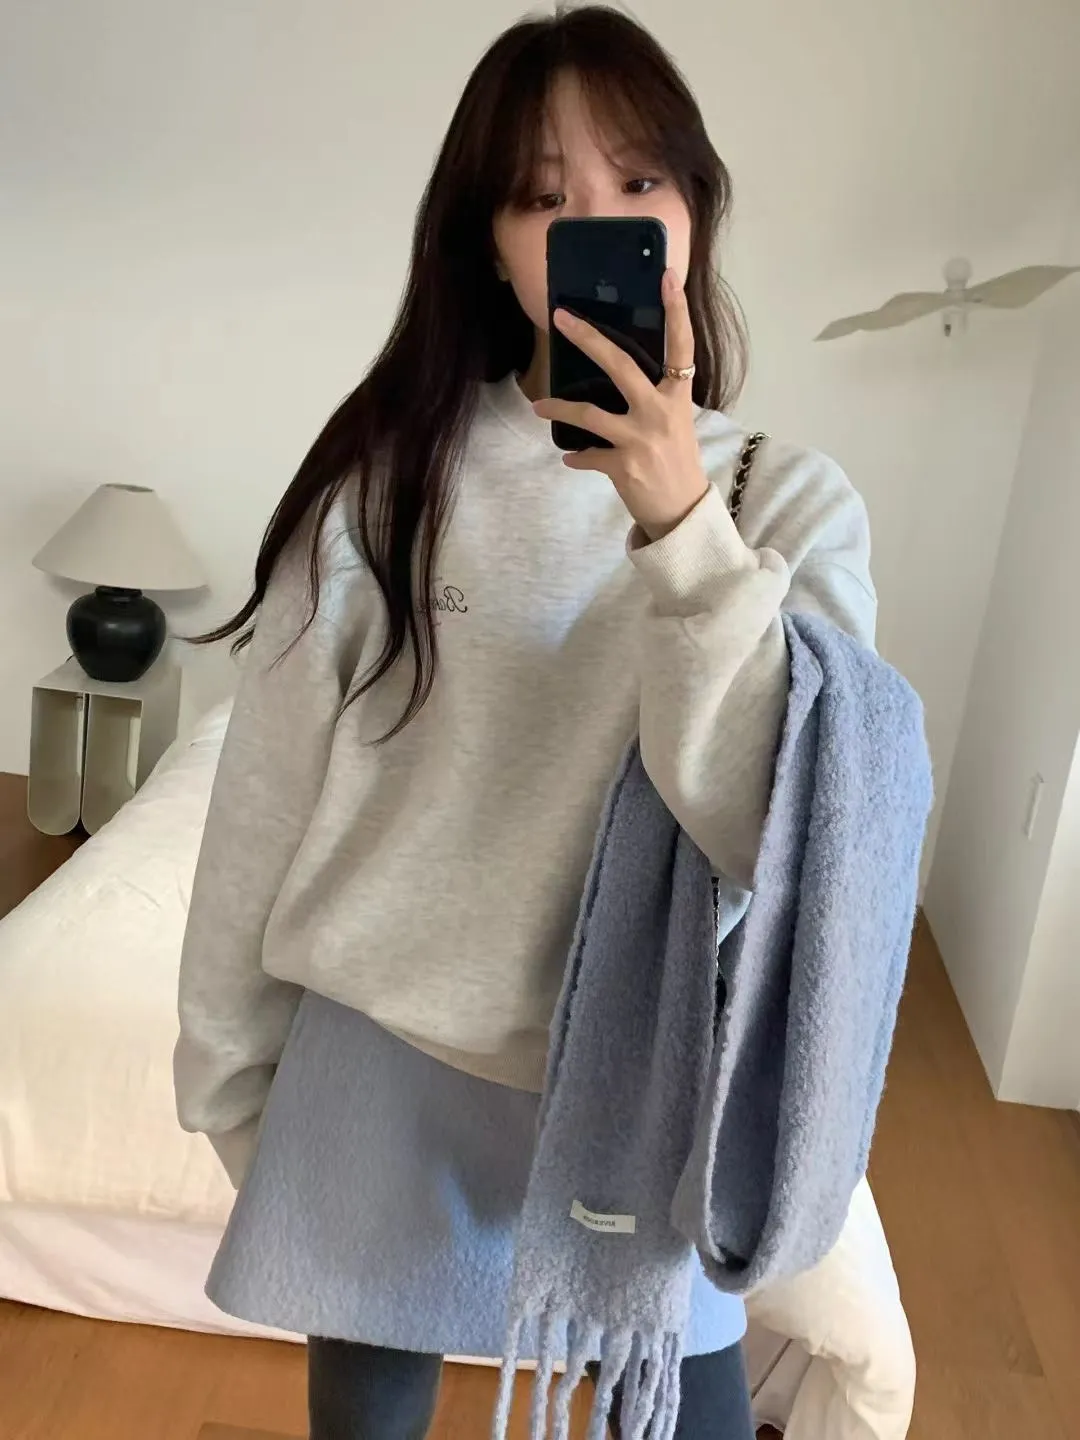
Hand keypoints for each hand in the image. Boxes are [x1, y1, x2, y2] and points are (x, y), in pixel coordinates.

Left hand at [532, 269, 709, 542]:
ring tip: (540, 407)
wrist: (682, 511)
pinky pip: (586, 455)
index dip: (676, 311)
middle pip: (620, 365)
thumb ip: (655, 397)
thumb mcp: (676, 423)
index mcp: (677, 396)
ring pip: (588, 414)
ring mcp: (640, 439)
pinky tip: (572, 459)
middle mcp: (660, 412)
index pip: (681, 345)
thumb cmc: (677, 463)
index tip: (667, 276)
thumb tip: (620, 375)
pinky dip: (576, 458)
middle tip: (561, 318)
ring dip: (558, 409)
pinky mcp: (623, 465)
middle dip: (589, 339)